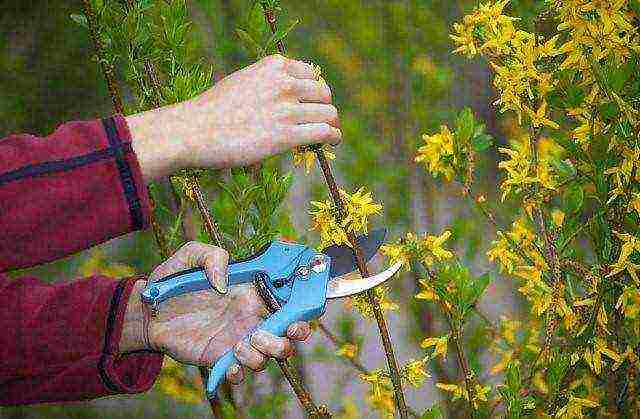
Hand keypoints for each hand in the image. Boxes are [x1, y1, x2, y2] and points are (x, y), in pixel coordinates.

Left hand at [120, 241, 311, 383]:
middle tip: (285, 330)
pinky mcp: (221, 358)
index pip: (288, 296)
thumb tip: (225, 281)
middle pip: (291, 330)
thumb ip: (211, 256)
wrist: (146, 313)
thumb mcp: (188, 257)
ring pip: (271, 353)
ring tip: (241, 344)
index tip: (308, 304)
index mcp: (251, 291)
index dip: (305, 301)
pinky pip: (242, 372)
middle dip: (297, 333)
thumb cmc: (171, 283)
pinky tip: (229, 361)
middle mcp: (251, 316)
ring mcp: (238, 338)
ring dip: (265, 352)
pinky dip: (242, 371)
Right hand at [128, 54, 341, 182]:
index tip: (312, 103)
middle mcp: (284, 83)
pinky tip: (332, 142)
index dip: (315, 90)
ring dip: (331, 125)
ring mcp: (287, 109)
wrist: (194, 130)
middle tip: (321, 121)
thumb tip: (289, 95)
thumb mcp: (243, 81)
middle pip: (323, 93)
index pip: (312, 73)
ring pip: (328, 114)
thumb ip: (268, 83)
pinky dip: (333, 137)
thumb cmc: (213, 110)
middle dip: (324, 107)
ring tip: (329, 134)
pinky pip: (324, 132)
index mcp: (274, 65)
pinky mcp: (286, 135)